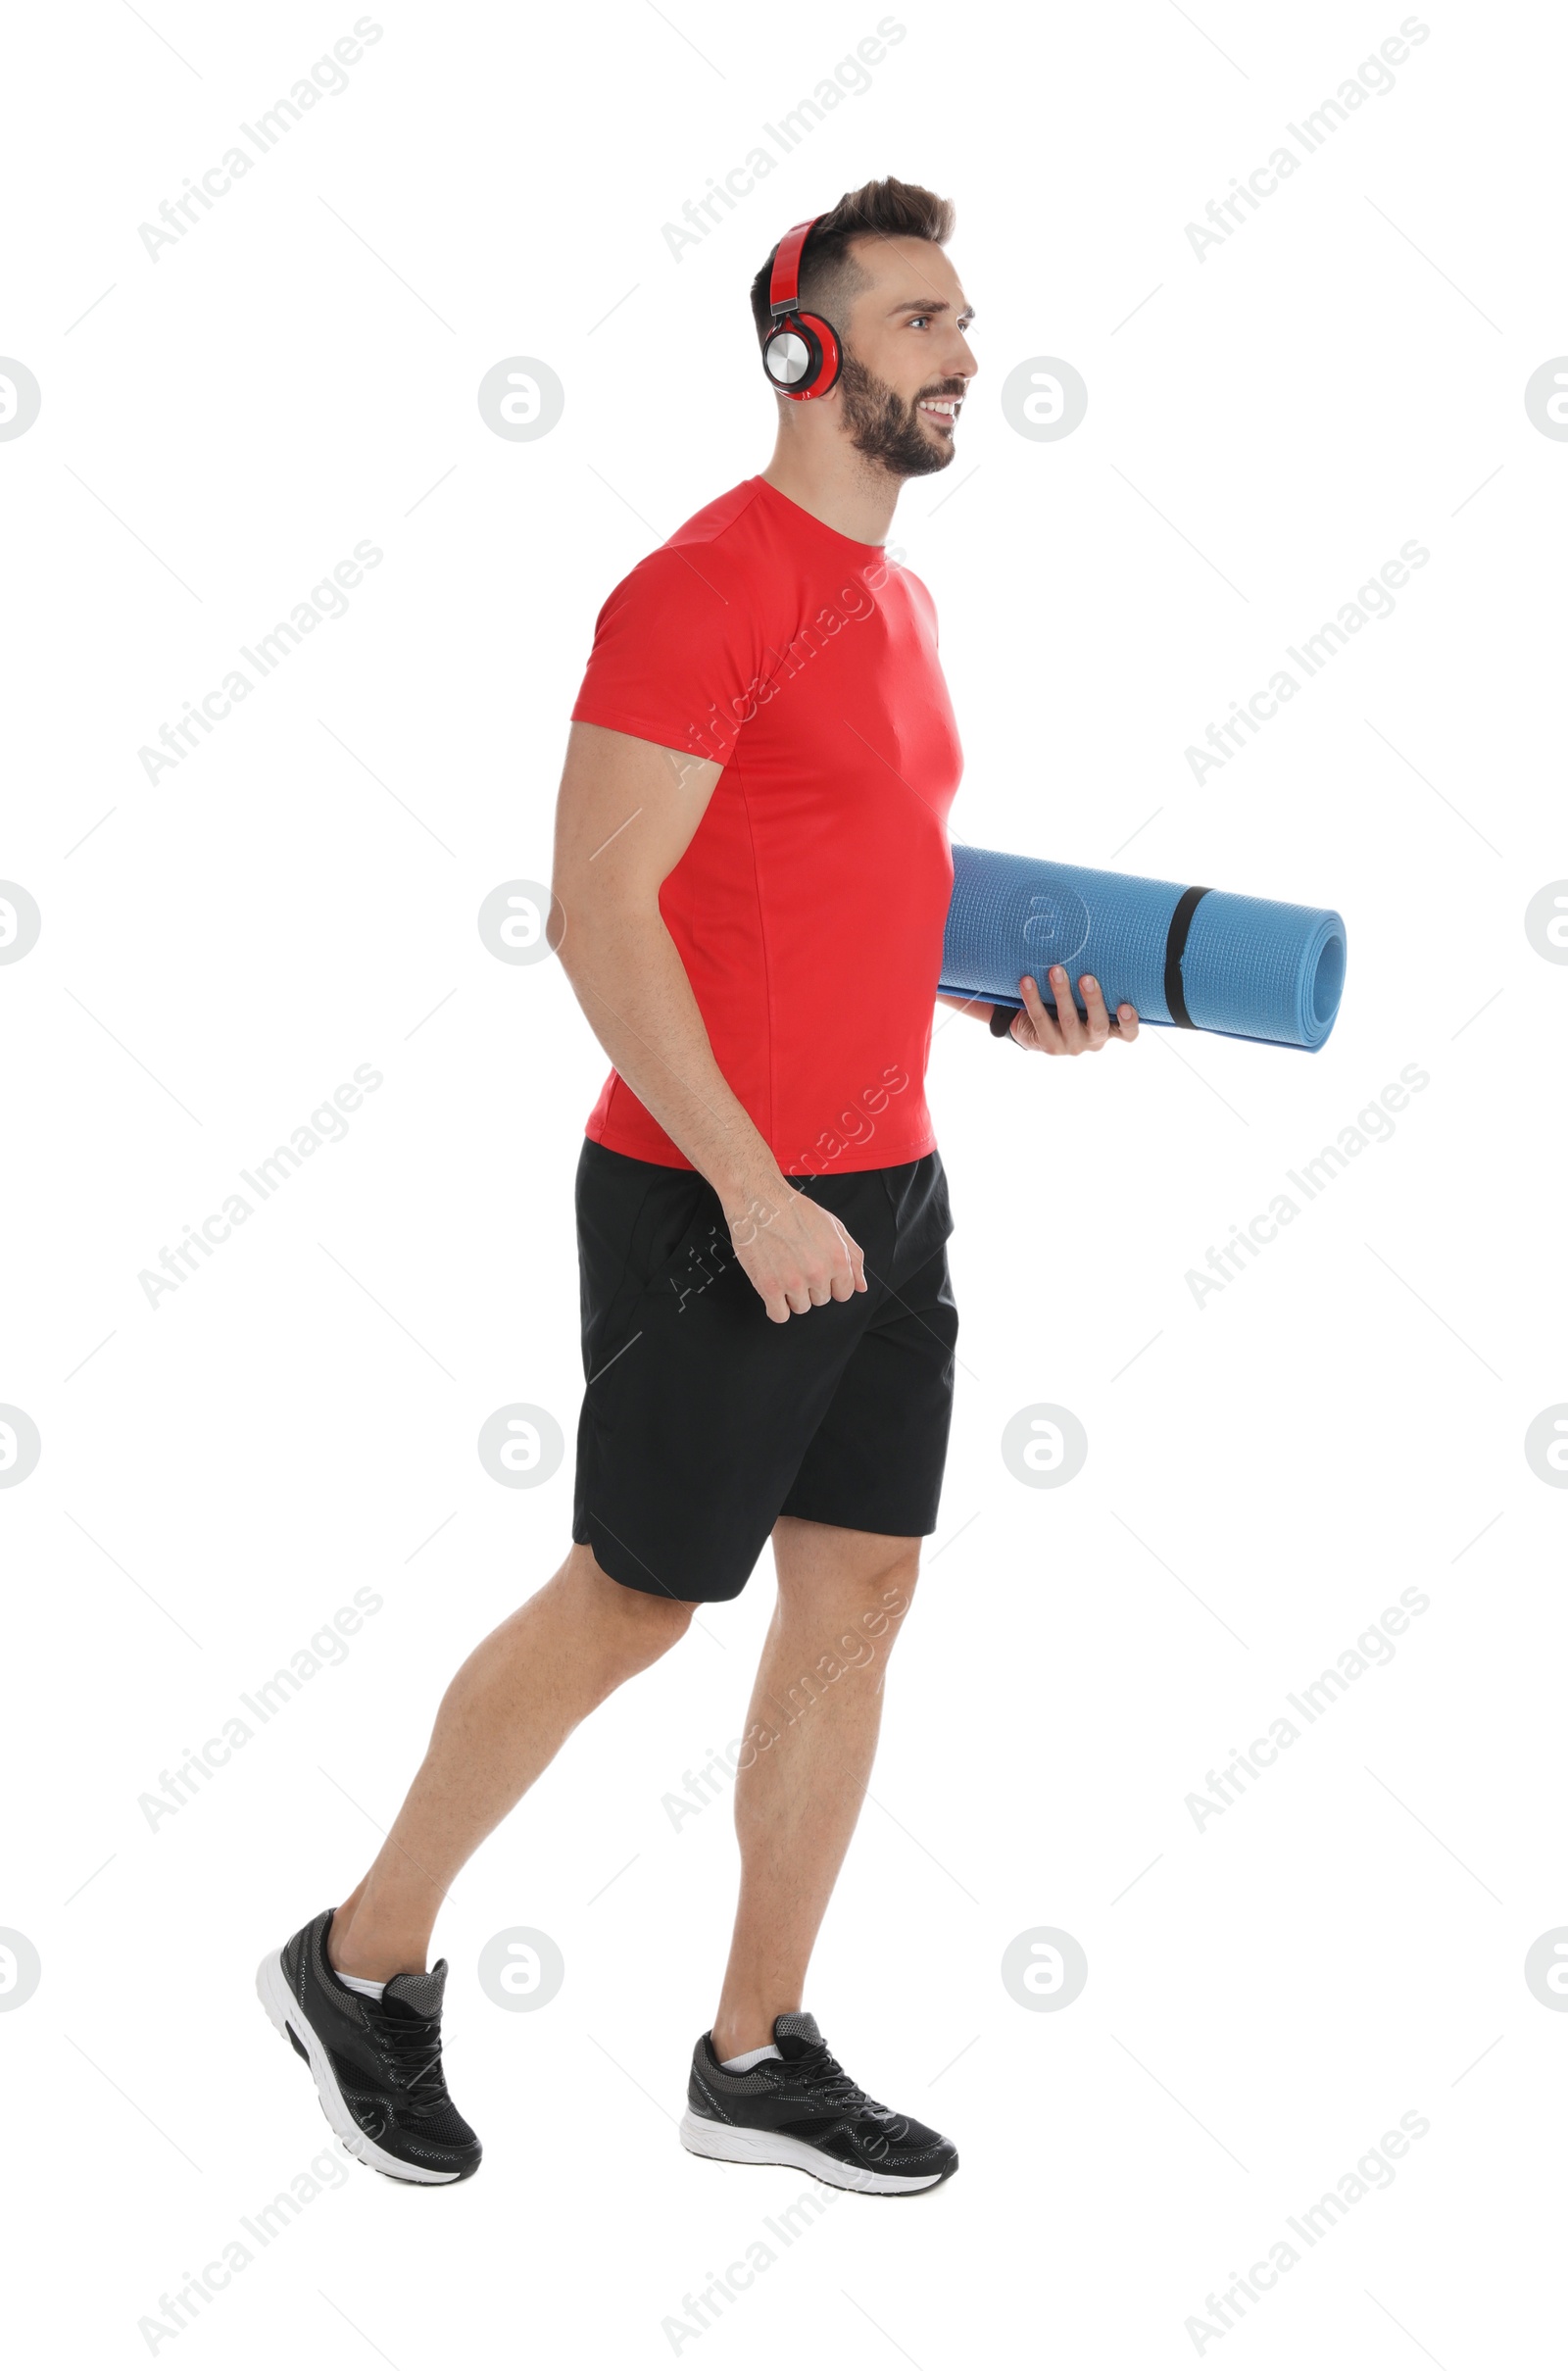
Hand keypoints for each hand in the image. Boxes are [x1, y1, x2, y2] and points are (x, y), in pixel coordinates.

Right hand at [723, 1179, 867, 1324]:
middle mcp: (818, 1272)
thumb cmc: (794, 1210)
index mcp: (837, 1258)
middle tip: (796, 1264)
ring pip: (800, 1308)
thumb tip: (861, 1287)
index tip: (818, 1273)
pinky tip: (773, 1289)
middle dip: (810, 1286)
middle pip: (821, 1300)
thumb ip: (853, 1258)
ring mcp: (793, 1281)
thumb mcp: (834, 1227)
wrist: (758, 1200)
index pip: (844, 1293)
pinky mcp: (769, 1287)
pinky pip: (779, 1315)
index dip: (831, 1283)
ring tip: (783, 1271)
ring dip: (792, 1296)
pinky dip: (776, 1307)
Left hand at [1011, 968, 1138, 1053]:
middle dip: (1093, 1000)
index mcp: (1109, 1029)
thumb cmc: (1071, 1006)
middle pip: (1098, 1024)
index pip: (1128, 1033)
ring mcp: (1071, 1045)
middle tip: (1087, 978)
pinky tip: (1027, 982)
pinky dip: (1033, 999)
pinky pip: (1040, 1019)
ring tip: (1056, 971)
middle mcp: (1093, 1040)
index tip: (1125, 1006)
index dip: (1129, 1022)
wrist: (1037, 1030)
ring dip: (1062, 993)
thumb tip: (1094, 944)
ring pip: (1068, 1020)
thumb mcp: (1086, 1000)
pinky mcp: (1048, 1045)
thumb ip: (1093, 983)